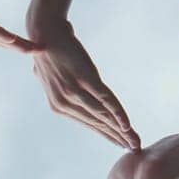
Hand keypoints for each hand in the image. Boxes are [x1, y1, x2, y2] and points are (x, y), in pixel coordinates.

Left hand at [28, 19, 139, 148]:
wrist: (43, 30)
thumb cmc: (47, 49)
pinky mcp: (84, 79)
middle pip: (98, 124)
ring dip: (122, 130)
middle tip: (135, 148)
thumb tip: (65, 88)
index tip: (121, 144)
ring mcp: (74, 92)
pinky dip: (118, 113)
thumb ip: (58, 86)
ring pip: (103, 116)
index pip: (88, 123)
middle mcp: (64, 103)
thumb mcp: (50, 74)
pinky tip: (127, 125)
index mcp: (58, 105)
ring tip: (135, 141)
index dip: (106, 134)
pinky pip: (105, 100)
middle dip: (118, 138)